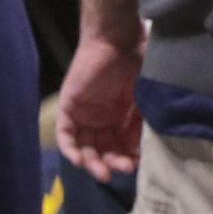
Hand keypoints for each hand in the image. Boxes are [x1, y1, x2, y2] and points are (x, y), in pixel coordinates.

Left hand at [56, 30, 144, 180]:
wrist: (119, 41)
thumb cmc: (140, 63)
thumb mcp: (146, 97)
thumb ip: (142, 121)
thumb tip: (144, 149)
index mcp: (122, 115)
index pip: (122, 144)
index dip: (129, 156)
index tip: (139, 163)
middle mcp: (102, 118)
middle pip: (103, 149)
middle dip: (112, 162)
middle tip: (124, 168)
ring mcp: (84, 114)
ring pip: (85, 147)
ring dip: (93, 162)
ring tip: (103, 172)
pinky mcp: (68, 108)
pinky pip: (66, 135)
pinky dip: (71, 149)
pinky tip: (81, 160)